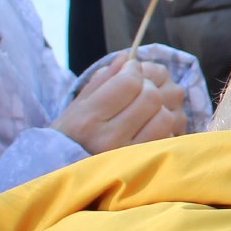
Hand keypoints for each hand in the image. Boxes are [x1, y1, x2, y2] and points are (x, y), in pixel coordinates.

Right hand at [56, 55, 187, 154]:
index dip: (133, 69)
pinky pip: (167, 136)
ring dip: (159, 106)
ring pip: (165, 116)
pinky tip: (148, 125)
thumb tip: (127, 57)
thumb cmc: (70, 136)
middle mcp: (108, 139)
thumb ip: (103, 80)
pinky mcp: (143, 166)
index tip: (130, 68)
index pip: (128, 83)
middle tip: (138, 87)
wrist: (63, 173)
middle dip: (148, 85)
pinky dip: (162, 126)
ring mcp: (128, 155)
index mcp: (88, 120)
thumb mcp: (78, 105)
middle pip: (151, 97)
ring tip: (144, 108)